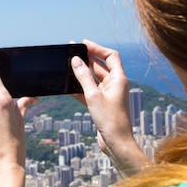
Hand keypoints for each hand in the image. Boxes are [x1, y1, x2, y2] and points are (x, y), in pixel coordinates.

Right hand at [71, 40, 150, 176]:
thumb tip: (76, 60)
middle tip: (71, 52)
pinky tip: (68, 86)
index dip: (97, 48)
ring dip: (82, 73)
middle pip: (101, 66)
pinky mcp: (102, 105)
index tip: (83, 43)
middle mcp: (116, 85)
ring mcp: (109, 95)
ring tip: (67, 66)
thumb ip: (83, 77)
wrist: (117, 143)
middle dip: (87, 59)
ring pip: (94, 79)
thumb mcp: (93, 95)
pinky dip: (80, 88)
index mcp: (119, 79)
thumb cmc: (110, 120)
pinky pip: (90, 92)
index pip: (110, 56)